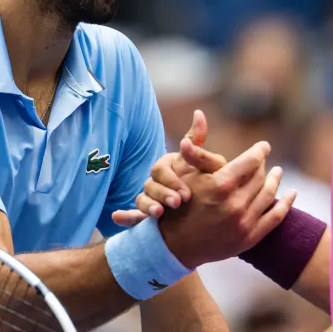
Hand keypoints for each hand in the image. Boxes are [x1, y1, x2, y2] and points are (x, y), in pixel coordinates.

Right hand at [111, 110, 223, 226]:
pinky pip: (133, 216)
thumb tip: (198, 113)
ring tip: (158, 213)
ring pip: (141, 199)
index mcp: (169, 166)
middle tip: (178, 203)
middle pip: (150, 184)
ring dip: (147, 206)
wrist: (216, 208)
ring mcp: (152, 197)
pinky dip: (124, 216)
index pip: (161, 169)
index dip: (171, 180)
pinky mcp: (149, 216)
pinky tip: (116, 218)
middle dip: (163, 194)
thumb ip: (201, 145)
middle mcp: (158, 181)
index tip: (186, 194)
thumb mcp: (212, 165)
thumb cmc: (213, 181)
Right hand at [157, 135, 296, 268]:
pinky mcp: (248, 238)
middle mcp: (234, 204)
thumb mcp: (183, 172)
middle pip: (260, 176)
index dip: (259, 151)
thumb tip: (199, 113)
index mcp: (220, 185)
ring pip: (269, 194)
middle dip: (263, 165)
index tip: (263, 146)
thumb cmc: (176, 203)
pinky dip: (286, 204)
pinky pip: (275, 218)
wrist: (174, 245)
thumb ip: (197, 145)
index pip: (250, 161)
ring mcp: (243, 223)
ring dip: (276, 181)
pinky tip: (291, 193)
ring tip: (278, 173)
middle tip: (264, 160)